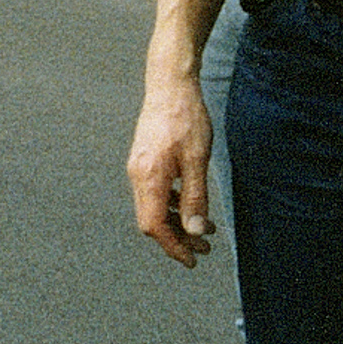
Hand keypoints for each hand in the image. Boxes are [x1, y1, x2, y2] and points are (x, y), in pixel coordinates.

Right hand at [127, 80, 217, 266]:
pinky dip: (171, 204)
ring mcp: (138, 166)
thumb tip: (196, 231)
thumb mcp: (198, 160)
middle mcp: (137, 175)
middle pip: (151, 220)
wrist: (170, 84)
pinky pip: (154, 191)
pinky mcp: (144, 159)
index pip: (154, 226)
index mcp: (148, 177)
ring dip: (177, 222)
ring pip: (153, 207)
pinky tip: (190, 202)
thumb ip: (195, 197)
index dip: (173, 247)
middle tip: (205, 248)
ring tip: (205, 228)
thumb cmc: (186, 119)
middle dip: (178, 238)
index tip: (193, 259)